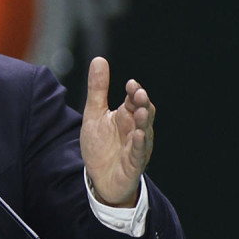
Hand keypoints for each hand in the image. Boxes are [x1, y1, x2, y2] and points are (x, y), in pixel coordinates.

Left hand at [80, 56, 154, 206]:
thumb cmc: (101, 146)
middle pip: (143, 113)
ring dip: (143, 121)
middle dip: (141, 103)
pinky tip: (138, 135)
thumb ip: (98, 89)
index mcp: (126, 116)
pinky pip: (139, 153)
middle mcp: (135, 129)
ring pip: (144, 131)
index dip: (133, 92)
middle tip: (138, 93)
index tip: (130, 84)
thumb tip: (99, 59)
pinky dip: (139, 144)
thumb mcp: (94, 114)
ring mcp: (137, 146)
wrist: (99, 179)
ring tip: (140, 110)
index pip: (133, 100)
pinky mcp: (134, 164)